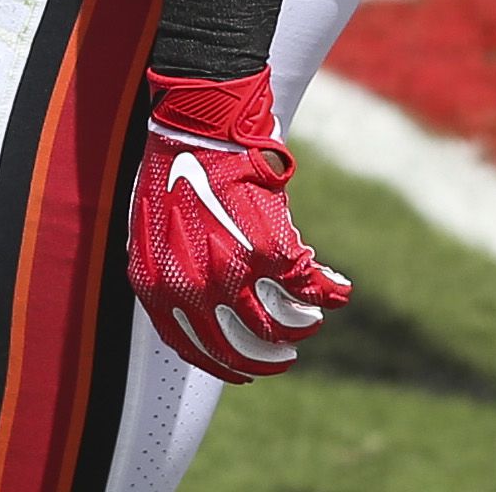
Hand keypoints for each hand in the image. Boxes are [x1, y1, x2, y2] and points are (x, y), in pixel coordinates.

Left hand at [126, 66, 350, 384]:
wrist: (199, 123)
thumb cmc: (175, 166)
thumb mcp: (156, 228)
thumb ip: (174, 269)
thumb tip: (197, 300)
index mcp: (158, 288)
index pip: (192, 347)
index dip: (222, 364)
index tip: (243, 372)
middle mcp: (193, 290)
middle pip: (238, 347)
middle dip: (268, 357)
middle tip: (286, 356)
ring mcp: (233, 273)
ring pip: (278, 324)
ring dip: (301, 326)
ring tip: (311, 319)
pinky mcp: (271, 250)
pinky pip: (307, 283)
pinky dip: (329, 289)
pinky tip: (339, 287)